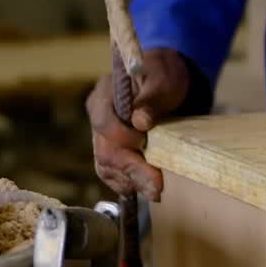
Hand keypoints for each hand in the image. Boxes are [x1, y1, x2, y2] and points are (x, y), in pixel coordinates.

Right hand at [86, 48, 191, 199]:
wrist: (167, 80)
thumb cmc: (165, 75)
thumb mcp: (163, 80)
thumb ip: (152, 99)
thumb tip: (140, 121)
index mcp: (103, 96)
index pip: (103, 122)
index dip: (122, 138)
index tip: (144, 144)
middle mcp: (98, 118)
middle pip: (105, 151)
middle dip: (131, 170)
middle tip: (156, 187)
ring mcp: (102, 136)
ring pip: (106, 166)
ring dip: (130, 181)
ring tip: (154, 191)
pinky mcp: (113, 149)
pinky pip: (113, 172)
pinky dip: (128, 182)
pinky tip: (145, 189)